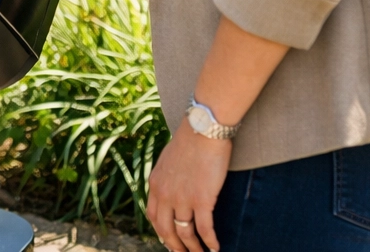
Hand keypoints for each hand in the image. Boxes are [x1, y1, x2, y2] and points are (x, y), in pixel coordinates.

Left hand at [147, 125, 228, 251]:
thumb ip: (167, 178)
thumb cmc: (190, 140)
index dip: (162, 233)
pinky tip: (216, 247)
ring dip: (193, 248)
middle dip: (175, 247)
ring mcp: (182, 198)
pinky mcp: (201, 200)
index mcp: (155, 184)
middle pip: (166, 230)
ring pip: (185, 233)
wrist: (202, 129)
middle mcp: (165, 194)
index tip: (169, 241)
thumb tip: (172, 189)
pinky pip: (204, 229)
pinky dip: (210, 242)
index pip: (153, 216)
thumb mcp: (168, 160)